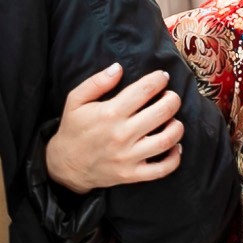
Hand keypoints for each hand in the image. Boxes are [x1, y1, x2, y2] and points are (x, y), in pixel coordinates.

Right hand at [45, 63, 183, 193]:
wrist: (65, 165)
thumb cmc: (73, 129)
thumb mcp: (75, 100)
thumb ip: (96, 82)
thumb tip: (118, 68)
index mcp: (110, 113)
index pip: (144, 90)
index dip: (158, 79)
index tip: (163, 77)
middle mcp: (122, 134)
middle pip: (162, 112)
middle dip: (173, 100)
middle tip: (171, 97)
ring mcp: (128, 157)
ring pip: (166, 140)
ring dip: (177, 127)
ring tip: (173, 120)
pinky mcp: (131, 174)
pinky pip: (162, 169)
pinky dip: (174, 158)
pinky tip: (175, 146)